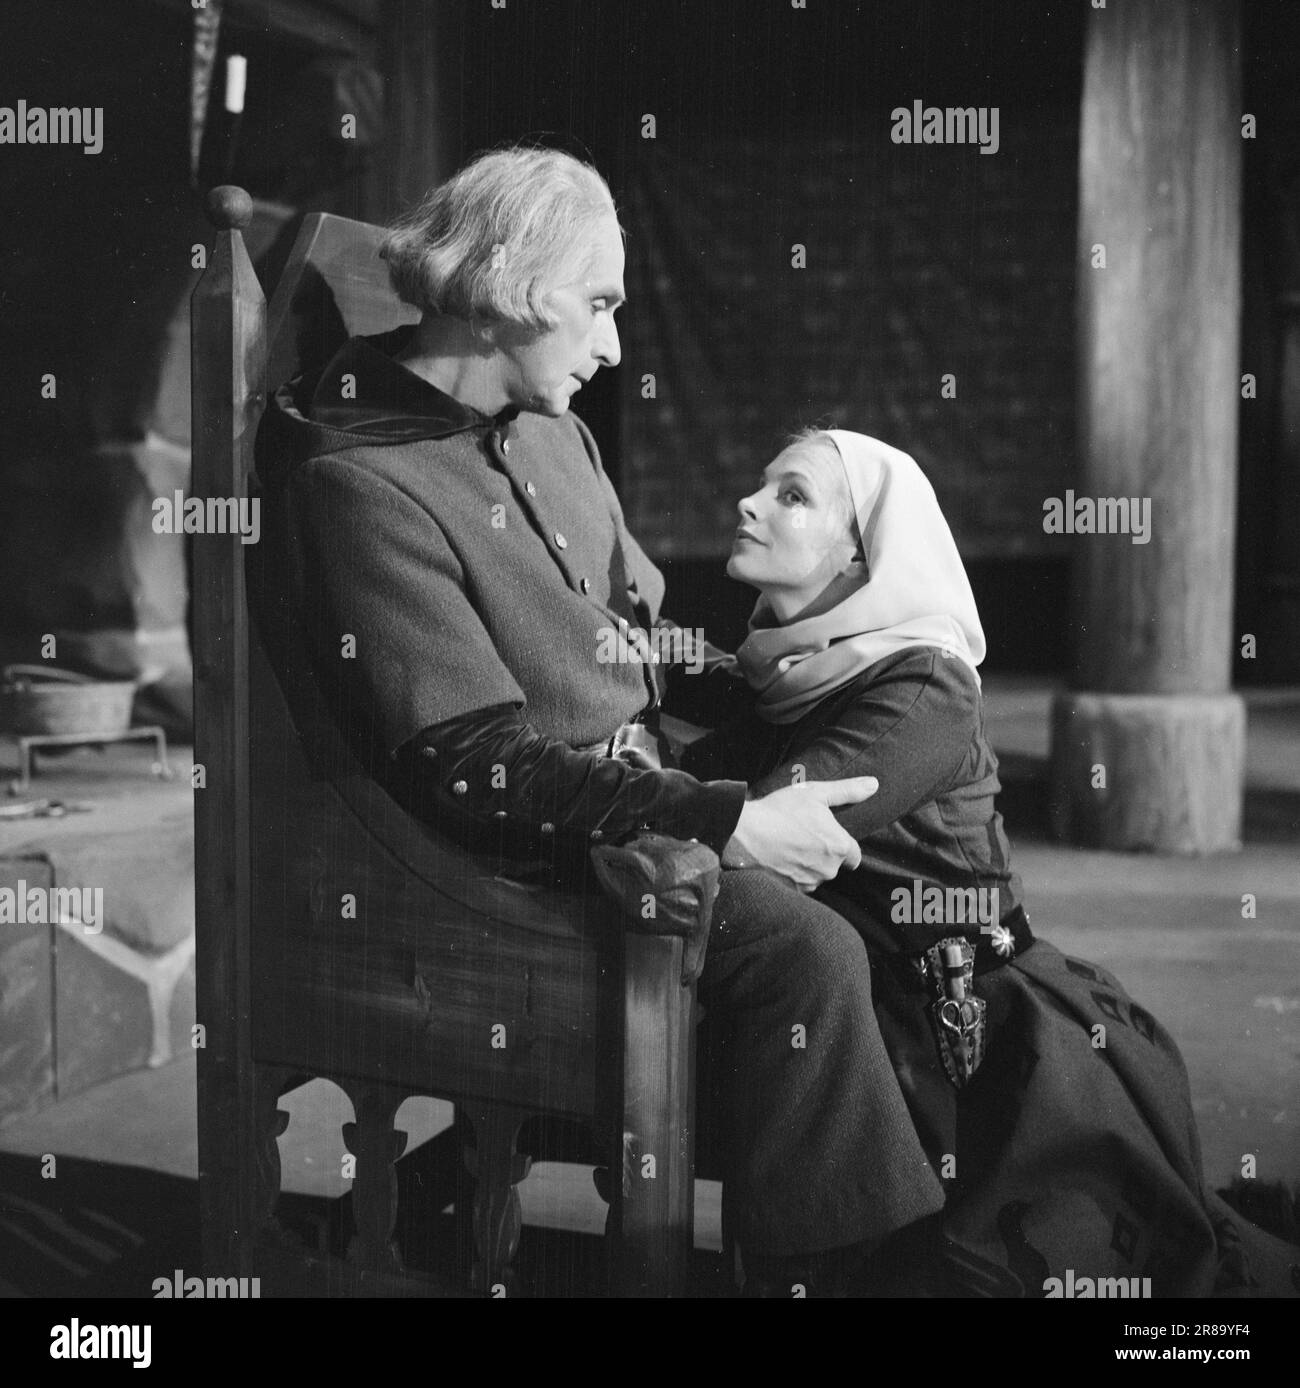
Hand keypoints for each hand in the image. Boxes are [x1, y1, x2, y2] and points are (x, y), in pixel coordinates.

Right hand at [722, 777, 878, 891]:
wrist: (744, 834)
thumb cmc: (780, 811)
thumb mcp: (815, 793)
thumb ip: (847, 791)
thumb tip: (874, 784)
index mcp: (839, 846)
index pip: (854, 856)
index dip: (842, 845)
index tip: (826, 836)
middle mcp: (829, 869)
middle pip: (834, 865)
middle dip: (823, 854)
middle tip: (802, 835)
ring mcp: (809, 882)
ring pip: (816, 875)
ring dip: (809, 865)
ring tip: (789, 845)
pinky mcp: (792, 892)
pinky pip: (800, 884)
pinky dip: (793, 874)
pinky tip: (780, 858)